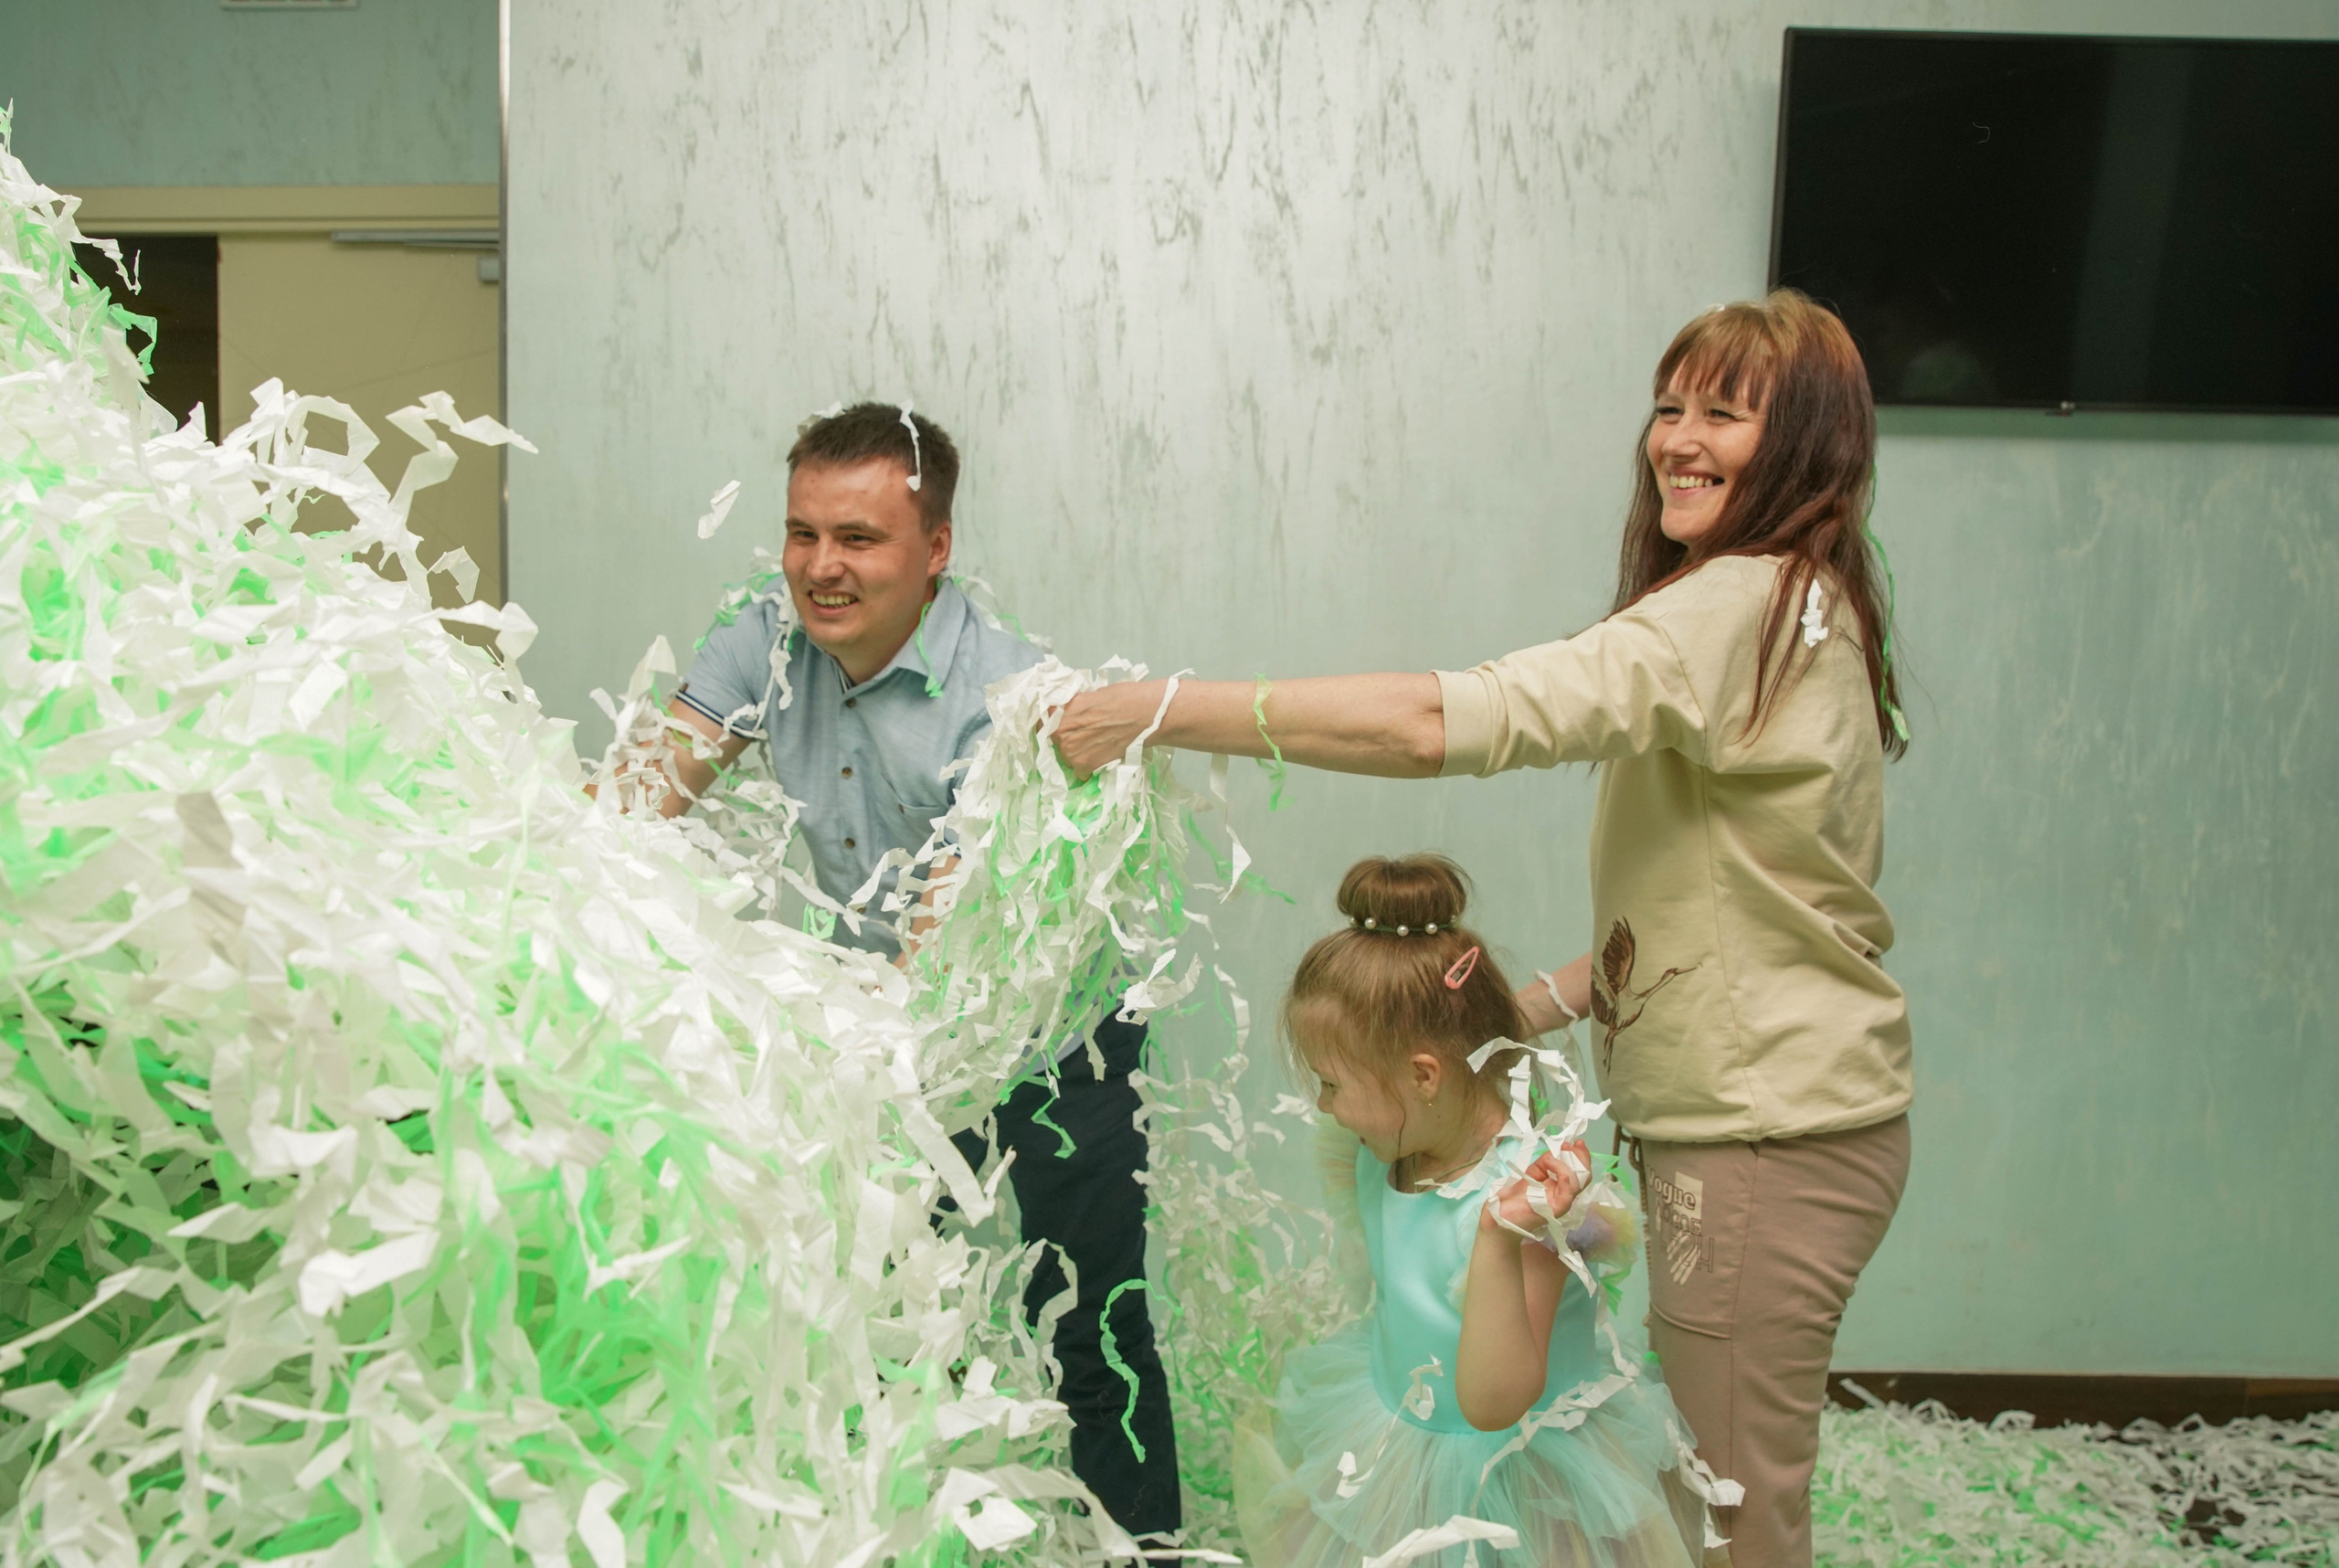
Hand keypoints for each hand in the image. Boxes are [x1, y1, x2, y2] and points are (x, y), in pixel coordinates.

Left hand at [1050, 681, 1167, 777]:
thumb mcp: (1091, 695)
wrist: (1146, 716)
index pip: (1044, 719)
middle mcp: (1061, 733)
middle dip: (1067, 738)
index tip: (1059, 724)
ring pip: (1066, 756)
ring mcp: (1071, 752)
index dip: (1051, 722)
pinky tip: (1101, 756)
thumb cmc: (1123, 698)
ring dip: (1077, 753)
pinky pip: (1079, 771)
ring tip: (1096, 746)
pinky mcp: (1085, 766)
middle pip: (1055, 740)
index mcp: (1060, 710)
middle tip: (1085, 735)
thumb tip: (1070, 714)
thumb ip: (1075, 707)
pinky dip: (1088, 767)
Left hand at [1481, 1145, 1588, 1236]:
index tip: (1576, 1142)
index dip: (1580, 1156)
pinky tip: (1562, 1175)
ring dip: (1568, 1166)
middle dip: (1581, 1158)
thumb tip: (1559, 1150)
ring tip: (1555, 1157)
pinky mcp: (1553, 1212)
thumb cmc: (1515, 1195)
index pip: (1579, 1171)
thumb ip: (1547, 1161)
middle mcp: (1564, 1194)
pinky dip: (1566, 1185)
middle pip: (1583, 1178)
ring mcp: (1560, 1204)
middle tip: (1571, 1145)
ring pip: (1576, 1185)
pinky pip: (1566, 1199)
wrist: (1500, 1215)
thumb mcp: (1534, 1171)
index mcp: (1561, 1185)